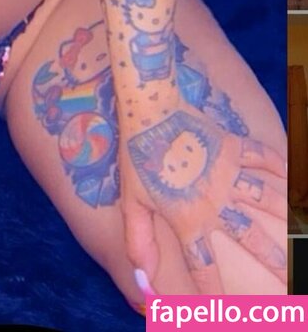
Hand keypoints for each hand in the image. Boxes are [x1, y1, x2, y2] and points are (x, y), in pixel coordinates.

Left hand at [119, 107, 286, 293]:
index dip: (213, 292)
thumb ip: (139, 244)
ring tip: (301, 234)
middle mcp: (216, 202)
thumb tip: (143, 283)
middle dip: (274, 262)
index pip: (204, 266)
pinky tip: (291, 174)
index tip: (223, 311)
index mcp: (189, 220)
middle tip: (291, 281)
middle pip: (251, 239)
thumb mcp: (131, 203)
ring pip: (265, 200)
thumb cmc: (137, 156)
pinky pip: (261, 158)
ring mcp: (228, 174)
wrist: (152, 110)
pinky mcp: (233, 146)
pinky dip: (278, 164)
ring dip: (287, 216)